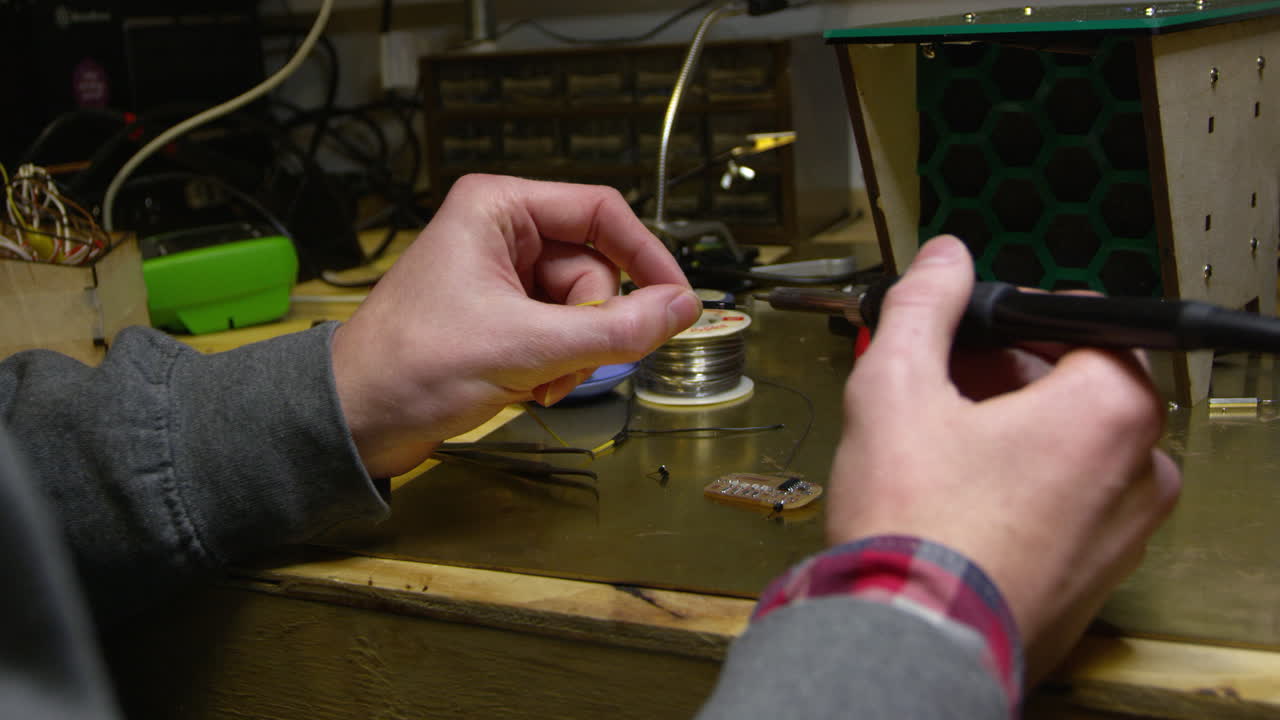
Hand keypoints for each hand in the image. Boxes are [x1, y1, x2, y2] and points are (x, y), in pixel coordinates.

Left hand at [332, 175, 700, 476]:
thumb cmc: (411, 367)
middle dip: (589, 326)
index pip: (602, 212)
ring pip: (583, 309)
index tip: (678, 303)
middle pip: (595, 270)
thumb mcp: (525, 346)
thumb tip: (684, 309)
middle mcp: (503, 235)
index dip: (647, 257)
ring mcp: (504, 279)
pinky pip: (563, 334)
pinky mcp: (503, 318)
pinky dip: (557, 367)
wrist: (355, 423)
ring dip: (573, 355)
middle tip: (561, 363)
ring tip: (536, 382)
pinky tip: (527, 388)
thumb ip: (613, 328)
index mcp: (499, 208)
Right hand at [827, 235, 1180, 681]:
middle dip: (1004, 375)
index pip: (1077, 320)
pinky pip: (1071, 502)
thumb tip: (944, 259)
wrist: (912, 639)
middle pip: (1075, 383)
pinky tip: (959, 499)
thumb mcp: (894, 387)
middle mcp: (1141, 468)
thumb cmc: (914, 527)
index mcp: (1109, 409)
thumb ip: (925, 305)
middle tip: (936, 390)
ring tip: (938, 450)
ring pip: (1070, 445)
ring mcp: (1126, 529)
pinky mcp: (1100, 572)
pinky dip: (1024, 488)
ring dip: (1011, 432)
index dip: (1010, 317)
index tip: (965, 333)